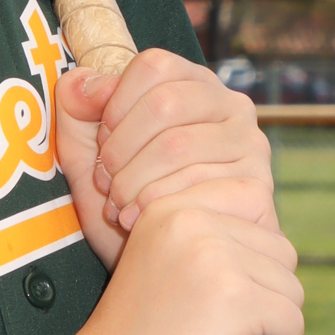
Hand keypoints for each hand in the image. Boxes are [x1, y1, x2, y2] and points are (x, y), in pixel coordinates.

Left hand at [55, 50, 276, 269]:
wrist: (164, 269)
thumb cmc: (128, 204)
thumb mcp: (89, 155)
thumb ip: (77, 109)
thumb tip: (87, 82)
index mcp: (195, 86)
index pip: (155, 66)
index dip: (115, 104)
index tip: (102, 143)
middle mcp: (232, 108)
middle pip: (164, 103)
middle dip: (120, 149)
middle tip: (106, 183)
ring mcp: (251, 147)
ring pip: (176, 145)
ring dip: (132, 183)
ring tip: (119, 208)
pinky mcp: (257, 190)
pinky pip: (198, 188)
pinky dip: (157, 209)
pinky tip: (143, 225)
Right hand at [64, 193, 304, 334]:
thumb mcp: (157, 264)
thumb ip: (204, 241)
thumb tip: (274, 247)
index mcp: (171, 207)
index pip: (255, 210)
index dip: (251, 263)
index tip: (214, 298)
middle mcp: (191, 221)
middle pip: (279, 252)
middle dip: (265, 296)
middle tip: (219, 329)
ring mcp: (215, 258)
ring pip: (290, 289)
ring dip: (272, 325)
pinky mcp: (235, 300)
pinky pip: (291, 321)